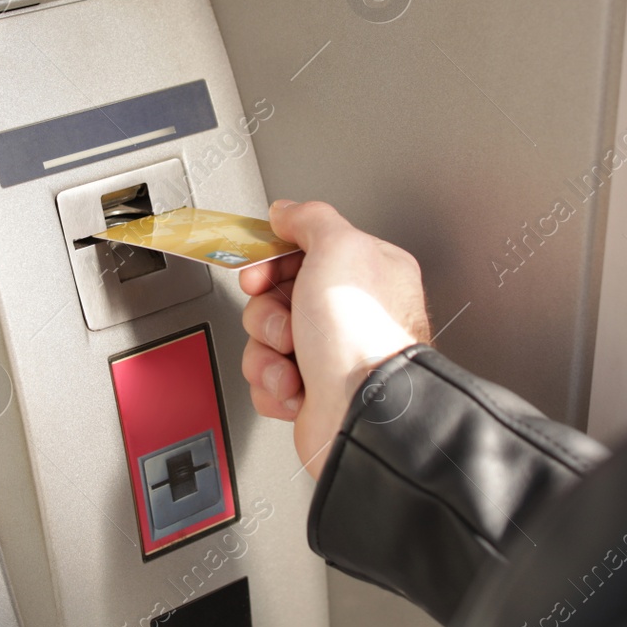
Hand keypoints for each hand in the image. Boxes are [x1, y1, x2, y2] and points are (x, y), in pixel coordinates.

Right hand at [238, 200, 430, 476]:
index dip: (272, 261)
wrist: (362, 414)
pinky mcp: (312, 390)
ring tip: (293, 363)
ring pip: (265, 339)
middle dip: (268, 313)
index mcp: (366, 272)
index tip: (260, 271)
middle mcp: (350, 312)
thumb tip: (287, 211)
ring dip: (268, 352)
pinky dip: (273, 384)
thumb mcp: (338, 248)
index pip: (303, 251)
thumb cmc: (362, 338)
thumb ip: (310, 219)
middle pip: (276, 296)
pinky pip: (267, 377)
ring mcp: (330, 353)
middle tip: (286, 325)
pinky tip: (296, 388)